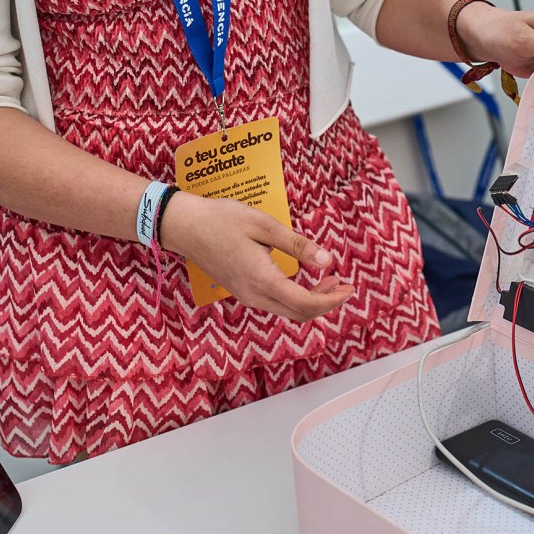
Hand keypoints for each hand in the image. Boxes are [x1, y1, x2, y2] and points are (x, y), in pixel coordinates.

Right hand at [160, 192, 353, 321]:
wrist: (184, 226)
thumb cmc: (222, 219)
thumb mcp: (264, 225)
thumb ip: (298, 245)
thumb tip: (328, 261)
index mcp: (262, 280)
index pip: (306, 303)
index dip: (332, 299)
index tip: (349, 287)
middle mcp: (255, 295)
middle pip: (300, 313)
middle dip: (327, 303)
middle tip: (344, 284)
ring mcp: (246, 296)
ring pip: (288, 311)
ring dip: (312, 300)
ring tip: (329, 279)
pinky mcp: (241, 291)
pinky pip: (275, 304)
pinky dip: (296, 297)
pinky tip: (303, 278)